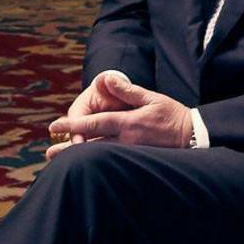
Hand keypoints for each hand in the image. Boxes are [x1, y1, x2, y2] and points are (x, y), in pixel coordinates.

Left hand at [46, 69, 197, 149]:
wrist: (194, 136)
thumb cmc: (173, 114)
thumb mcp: (152, 98)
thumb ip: (127, 91)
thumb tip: (107, 78)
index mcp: (128, 123)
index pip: (95, 124)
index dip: (73, 126)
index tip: (54, 126)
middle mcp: (127, 141)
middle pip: (93, 146)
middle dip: (69, 150)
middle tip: (49, 155)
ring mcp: (131, 153)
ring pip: (100, 156)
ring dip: (80, 158)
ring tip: (61, 163)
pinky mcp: (136, 160)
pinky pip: (112, 162)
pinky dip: (97, 162)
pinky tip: (86, 165)